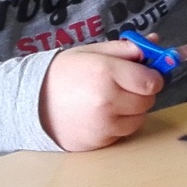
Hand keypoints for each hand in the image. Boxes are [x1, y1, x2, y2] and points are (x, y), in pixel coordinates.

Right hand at [38, 39, 163, 150]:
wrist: (31, 102)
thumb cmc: (62, 73)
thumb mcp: (92, 52)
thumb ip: (126, 49)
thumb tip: (155, 43)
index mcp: (106, 73)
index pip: (151, 81)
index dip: (153, 77)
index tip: (147, 74)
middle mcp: (107, 101)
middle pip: (148, 100)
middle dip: (142, 92)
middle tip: (125, 86)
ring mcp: (103, 125)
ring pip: (138, 119)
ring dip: (132, 110)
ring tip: (111, 100)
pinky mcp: (99, 142)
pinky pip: (123, 133)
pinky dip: (119, 125)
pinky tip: (102, 115)